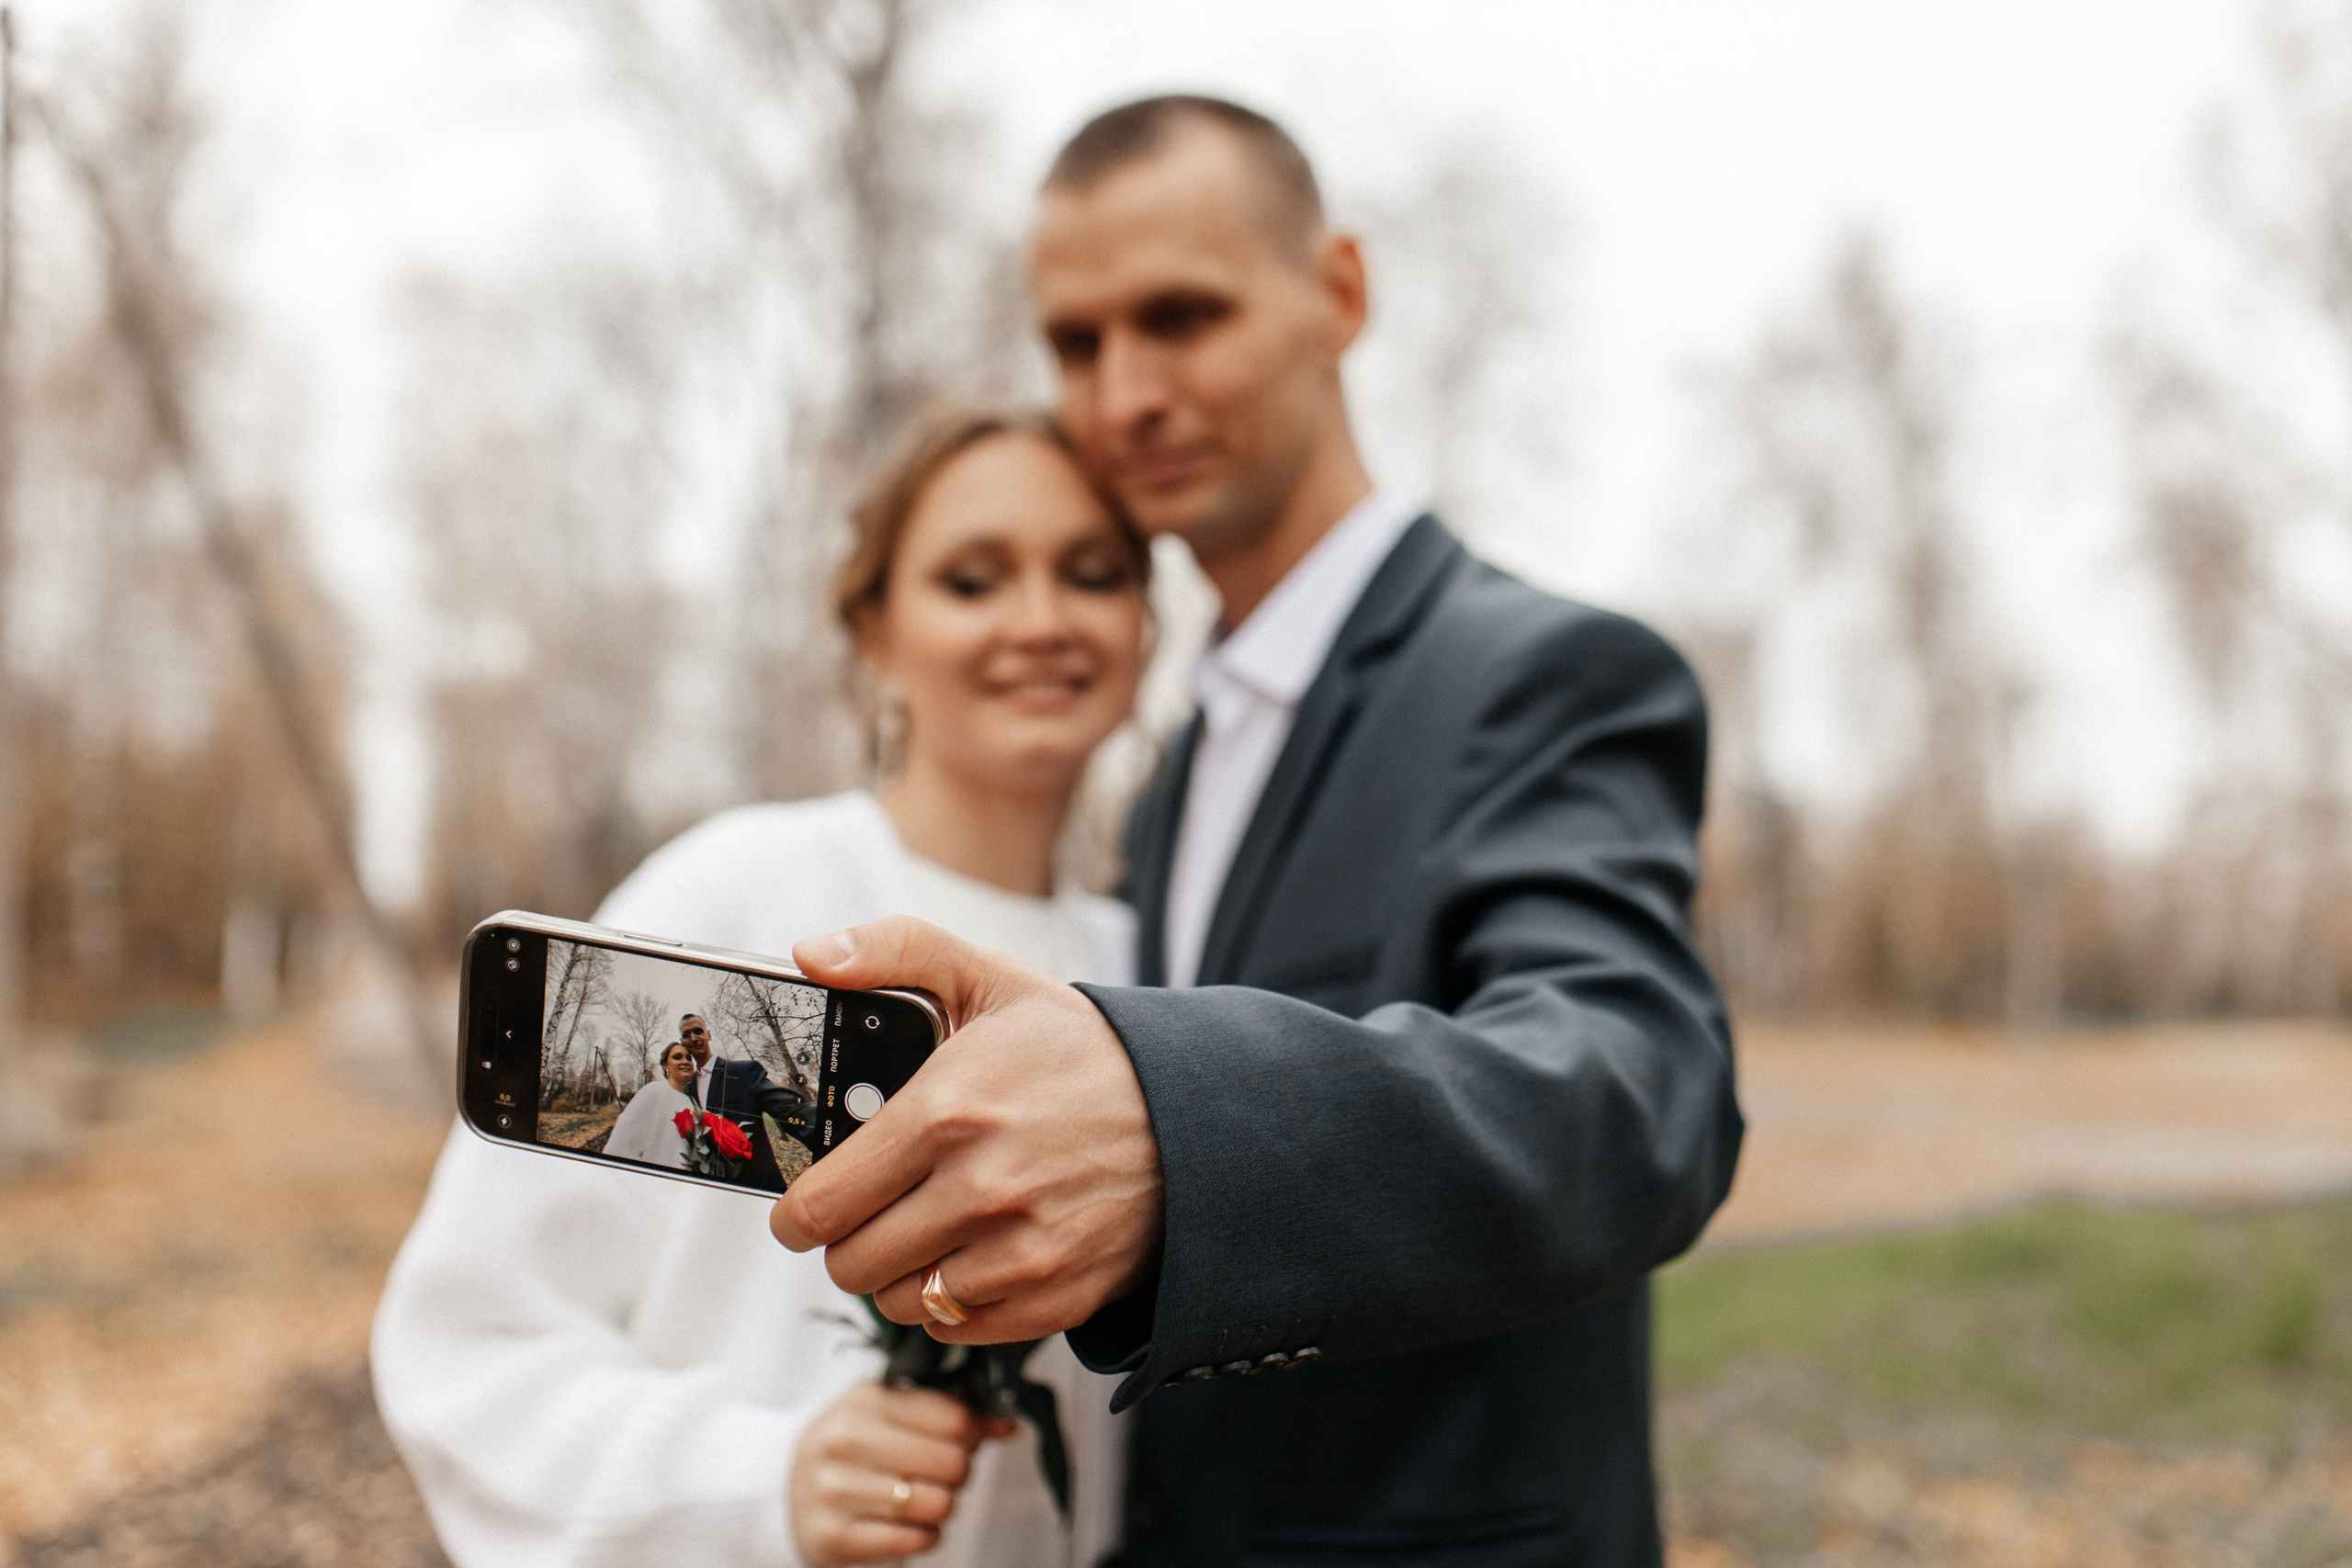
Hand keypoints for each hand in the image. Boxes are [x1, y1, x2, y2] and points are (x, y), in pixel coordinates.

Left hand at [771, 916, 1162, 1342]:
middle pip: (850, 1262)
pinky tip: (972, 1251)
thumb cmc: (1081, 1051)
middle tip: (869, 1211)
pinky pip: (955, 1325)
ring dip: (897, 1271)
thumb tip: (810, 955)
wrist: (1192, 1114)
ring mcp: (1020, 1251)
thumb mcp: (990, 980)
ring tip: (926, 1226)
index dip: (797, 1210)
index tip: (807, 1202)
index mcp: (947, 1112)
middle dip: (845, 1238)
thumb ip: (894, 952)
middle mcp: (980, 1189)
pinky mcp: (1054, 1296)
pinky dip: (949, 1299)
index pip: (819, 1204)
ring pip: (898, 1302)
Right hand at [790, 1383, 1002, 1564]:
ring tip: (922, 1497)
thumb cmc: (851, 1447)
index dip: (972, 1434)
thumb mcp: (890, 1412)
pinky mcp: (834, 1537)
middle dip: (958, 1473)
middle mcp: (845, 1441)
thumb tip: (1008, 1425)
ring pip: (937, 1504)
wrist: (782, 1489)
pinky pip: (914, 1540)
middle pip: (952, 1462)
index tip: (962, 1440)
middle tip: (941, 1474)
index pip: (955, 1418)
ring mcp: (835, 1491)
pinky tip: (908, 1523)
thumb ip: (951, 1413)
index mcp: (865, 1400)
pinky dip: (924, 1535)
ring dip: (942, 1506)